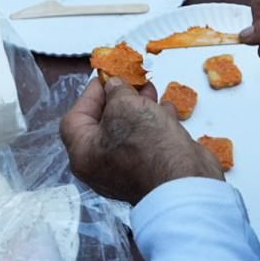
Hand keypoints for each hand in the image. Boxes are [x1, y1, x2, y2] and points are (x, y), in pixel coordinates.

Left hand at [61, 77, 223, 203]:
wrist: (184, 182)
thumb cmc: (147, 146)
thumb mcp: (125, 105)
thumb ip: (116, 91)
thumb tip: (115, 87)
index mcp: (84, 154)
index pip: (76, 119)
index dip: (90, 94)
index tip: (106, 78)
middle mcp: (100, 166)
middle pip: (102, 125)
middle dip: (118, 99)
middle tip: (130, 80)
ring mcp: (126, 171)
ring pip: (127, 132)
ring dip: (139, 108)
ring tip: (150, 89)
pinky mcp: (150, 171)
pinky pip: (146, 141)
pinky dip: (154, 123)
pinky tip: (165, 109)